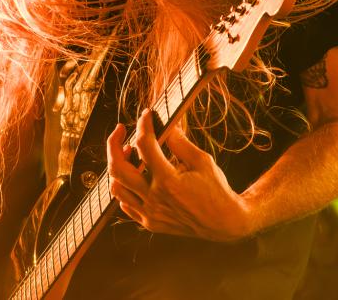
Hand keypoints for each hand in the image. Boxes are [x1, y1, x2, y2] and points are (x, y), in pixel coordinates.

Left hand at [106, 109, 254, 241]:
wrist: (224, 223)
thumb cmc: (215, 189)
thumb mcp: (202, 161)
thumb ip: (180, 142)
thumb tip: (166, 124)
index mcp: (168, 180)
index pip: (144, 145)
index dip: (144, 125)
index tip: (146, 115)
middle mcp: (154, 198)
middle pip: (117, 168)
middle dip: (113, 144)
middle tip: (120, 130)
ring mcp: (149, 213)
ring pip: (116, 188)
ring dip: (118, 167)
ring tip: (128, 153)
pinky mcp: (149, 222)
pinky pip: (125, 204)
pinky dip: (125, 187)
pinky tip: (135, 176)